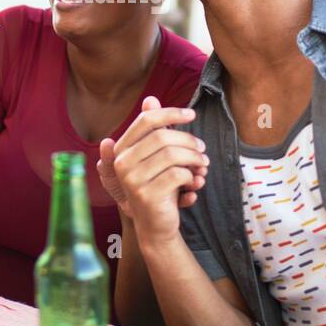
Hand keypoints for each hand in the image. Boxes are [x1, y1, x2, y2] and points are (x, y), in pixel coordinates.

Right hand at [98, 97, 207, 242]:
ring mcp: (132, 180)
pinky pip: (177, 175)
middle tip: (202, 149)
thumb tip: (150, 98)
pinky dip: (192, 177)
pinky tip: (194, 183)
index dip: (171, 113)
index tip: (192, 115)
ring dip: (194, 158)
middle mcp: (122, 163)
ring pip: (172, 154)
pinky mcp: (147, 196)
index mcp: (122, 149)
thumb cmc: (159, 186)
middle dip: (188, 140)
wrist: (156, 226)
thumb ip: (152, 131)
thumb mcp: (156, 157)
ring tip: (203, 165)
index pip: (146, 120)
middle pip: (162, 136)